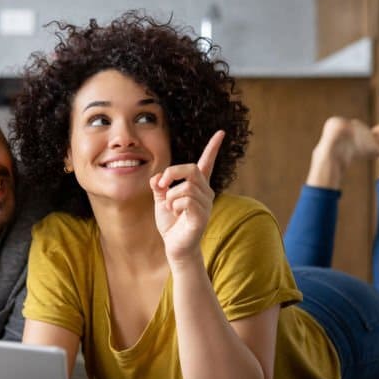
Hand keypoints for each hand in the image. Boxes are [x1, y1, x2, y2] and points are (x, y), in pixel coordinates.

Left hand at [149, 130, 223, 264]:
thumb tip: (158, 177)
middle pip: (192, 169)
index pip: (207, 163)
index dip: (213, 147)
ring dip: (171, 196)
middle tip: (161, 185)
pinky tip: (176, 214)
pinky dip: (174, 205)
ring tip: (170, 208)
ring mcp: (206, 204)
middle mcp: (205, 193)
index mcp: (197, 186)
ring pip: (186, 187)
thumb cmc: (170, 223)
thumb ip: (159, 185)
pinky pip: (186, 201)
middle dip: (172, 173)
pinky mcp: (202, 216)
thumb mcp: (161, 200)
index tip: (221, 132)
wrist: (174, 246)